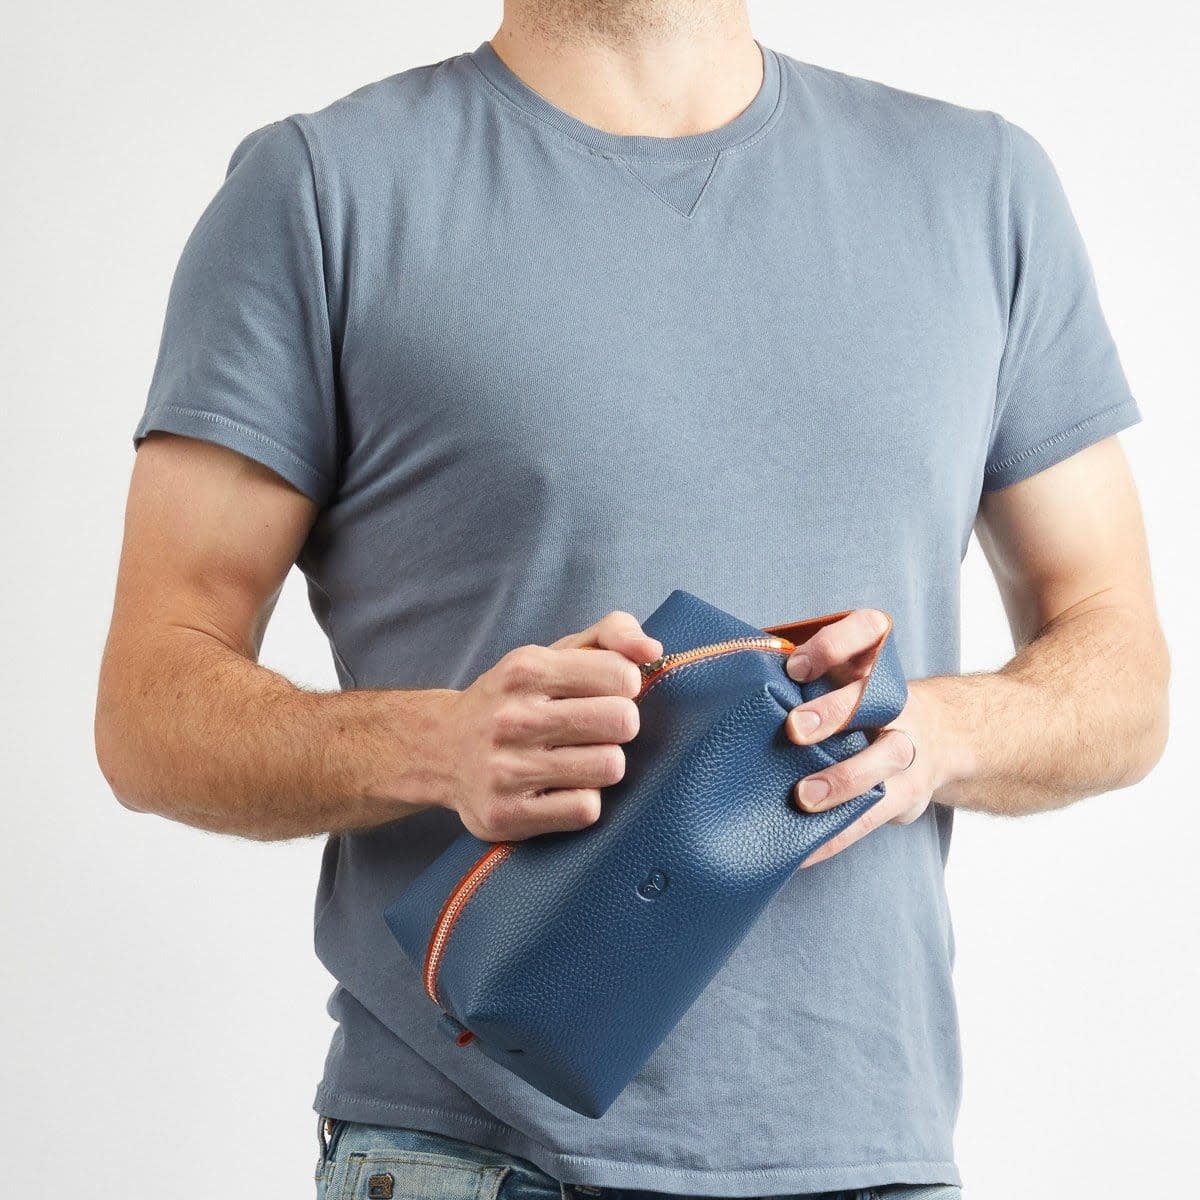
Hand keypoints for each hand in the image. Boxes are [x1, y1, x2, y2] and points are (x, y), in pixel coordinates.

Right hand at [439, 611, 662, 841]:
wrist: (439, 748)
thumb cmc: (513, 699)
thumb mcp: (552, 654)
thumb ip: (610, 635)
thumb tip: (652, 649)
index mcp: (526, 669)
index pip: (621, 675)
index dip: (626, 685)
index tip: (607, 692)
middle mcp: (513, 718)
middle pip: (622, 721)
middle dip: (619, 725)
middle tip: (597, 729)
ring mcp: (506, 769)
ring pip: (609, 767)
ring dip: (604, 764)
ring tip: (579, 758)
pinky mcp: (506, 815)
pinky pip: (585, 810)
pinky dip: (583, 800)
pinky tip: (562, 788)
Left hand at [781, 608, 947, 867]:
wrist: (935, 736)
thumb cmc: (857, 703)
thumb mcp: (839, 675)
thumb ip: (798, 675)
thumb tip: (727, 680)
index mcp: (873, 662)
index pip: (866, 632)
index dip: (834, 647)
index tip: (795, 667)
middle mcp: (896, 701)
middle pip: (874, 700)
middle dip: (836, 712)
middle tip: (794, 728)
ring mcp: (906, 747)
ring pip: (887, 757)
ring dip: (845, 777)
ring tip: (805, 795)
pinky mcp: (906, 793)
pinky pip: (874, 815)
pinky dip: (838, 835)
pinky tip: (804, 850)